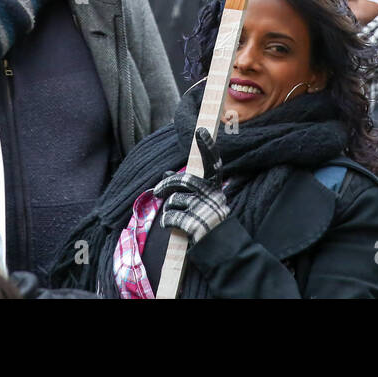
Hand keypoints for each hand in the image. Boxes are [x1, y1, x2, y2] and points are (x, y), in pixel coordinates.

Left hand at [155, 128, 230, 244]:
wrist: (220, 246)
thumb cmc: (206, 217)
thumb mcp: (200, 199)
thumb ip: (185, 186)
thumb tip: (166, 173)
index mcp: (216, 186)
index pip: (213, 162)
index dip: (207, 146)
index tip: (201, 130)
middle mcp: (214, 194)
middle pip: (183, 181)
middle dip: (166, 186)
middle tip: (157, 192)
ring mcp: (205, 209)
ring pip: (174, 200)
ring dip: (169, 209)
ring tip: (175, 216)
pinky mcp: (195, 224)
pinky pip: (171, 217)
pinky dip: (167, 222)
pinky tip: (173, 226)